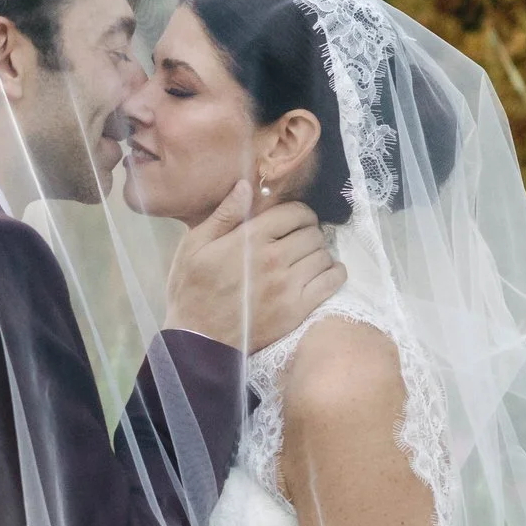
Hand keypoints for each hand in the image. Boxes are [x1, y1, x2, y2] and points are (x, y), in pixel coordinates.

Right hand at [163, 181, 345, 352]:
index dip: (298, 213)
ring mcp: (289, 285)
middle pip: (313, 232)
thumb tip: (246, 186)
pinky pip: (332, 281)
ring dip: (318, 252)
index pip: (295, 212)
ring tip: (306, 258)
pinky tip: (323, 272)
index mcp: (251, 239)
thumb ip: (224, 214)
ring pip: (324, 254)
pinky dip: (333, 272)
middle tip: (298, 240)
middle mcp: (274, 259)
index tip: (293, 220)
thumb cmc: (192, 290)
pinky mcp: (298, 309)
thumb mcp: (195, 246)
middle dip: (308, 232)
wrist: (198, 340)